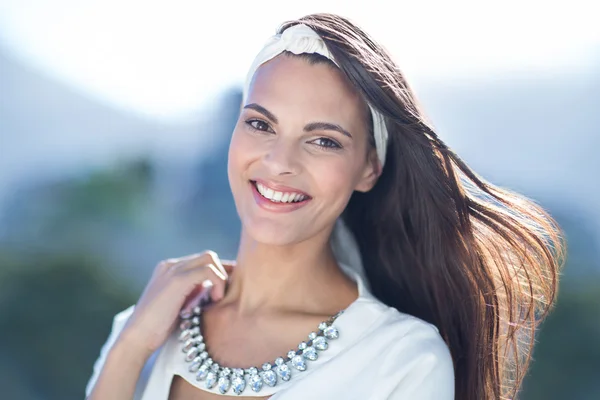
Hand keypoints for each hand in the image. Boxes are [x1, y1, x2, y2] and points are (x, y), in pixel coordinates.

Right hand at [118, 250, 233, 357]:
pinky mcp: (177, 280)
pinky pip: (208, 270)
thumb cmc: (159, 329)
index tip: (229, 290)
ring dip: (221, 277)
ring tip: (217, 299)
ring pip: (209, 258)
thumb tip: (217, 288)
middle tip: (224, 295)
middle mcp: (171, 265)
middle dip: (223, 272)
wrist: (137, 339)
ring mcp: (173, 270)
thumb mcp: (181, 305)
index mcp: (170, 269)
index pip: (202, 261)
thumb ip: (195, 292)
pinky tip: (215, 300)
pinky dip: (217, 282)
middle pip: (208, 256)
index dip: (220, 273)